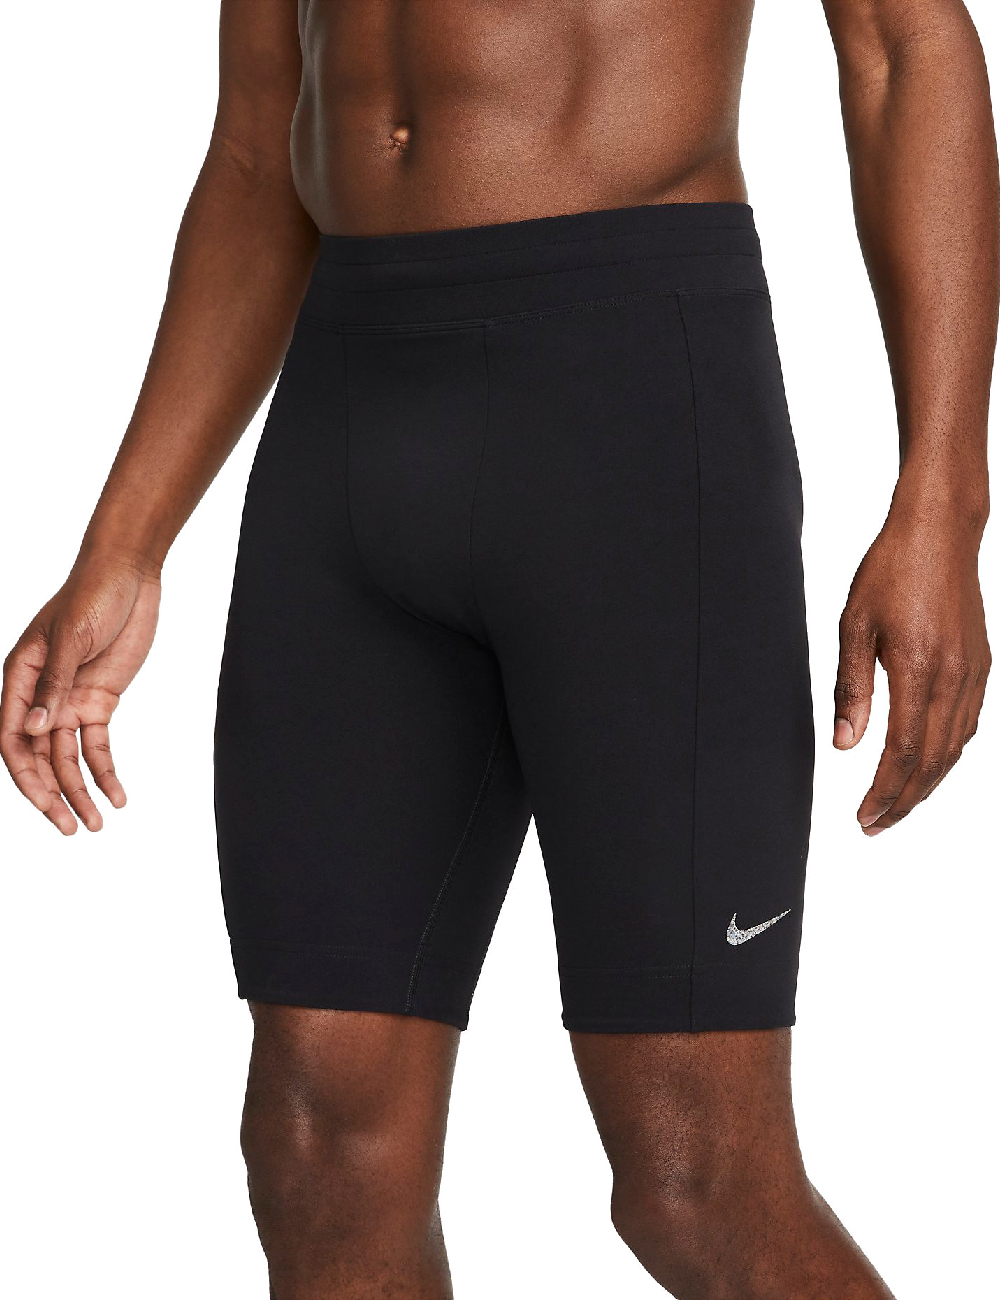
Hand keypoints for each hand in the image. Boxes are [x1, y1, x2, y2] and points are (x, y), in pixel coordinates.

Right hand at [1, 553, 160, 833]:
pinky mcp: (99, 700)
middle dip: (54, 795)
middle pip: (38, 757)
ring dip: (81, 790)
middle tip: (74, 829)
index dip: (26, 776)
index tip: (47, 804)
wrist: (129, 574)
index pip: (12, 738)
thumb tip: (33, 730)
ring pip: (67, 757)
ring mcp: (69, 699)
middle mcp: (39, 695)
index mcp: (19, 677)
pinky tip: (118, 796)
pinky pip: (97, 745)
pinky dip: (106, 771)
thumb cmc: (93, 595)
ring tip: (98, 824)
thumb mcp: (73, 639)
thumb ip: (55, 685)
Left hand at [833, 509, 990, 834]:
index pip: (902, 752)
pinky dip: (947, 754)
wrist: (940, 532)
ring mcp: (974, 673)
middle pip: (932, 761)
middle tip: (875, 826)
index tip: (863, 816)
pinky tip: (929, 764)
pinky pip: (968, 724)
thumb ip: (851, 689)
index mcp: (919, 670)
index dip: (883, 792)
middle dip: (903, 801)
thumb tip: (843, 743)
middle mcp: (954, 678)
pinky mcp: (982, 665)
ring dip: (926, 783)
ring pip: (954, 748)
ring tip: (897, 806)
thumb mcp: (854, 626)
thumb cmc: (891, 571)